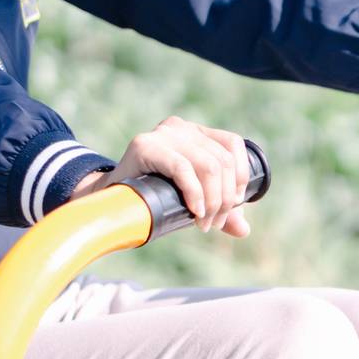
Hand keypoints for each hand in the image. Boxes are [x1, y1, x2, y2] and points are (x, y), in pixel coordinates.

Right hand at [70, 116, 251, 236]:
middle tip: (213, 223)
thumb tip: (244, 230)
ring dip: (212, 202)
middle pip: (222, 161)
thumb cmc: (158, 198)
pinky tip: (195, 211)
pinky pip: (183, 168)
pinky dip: (195, 194)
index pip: (233, 145)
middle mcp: (181, 128)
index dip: (240, 176)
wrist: (114, 200)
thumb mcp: (196, 202)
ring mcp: (163, 134)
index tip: (233, 204)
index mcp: (197, 133)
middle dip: (224, 199)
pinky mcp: (145, 145)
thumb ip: (222, 211)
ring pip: (208, 166)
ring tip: (203, 223)